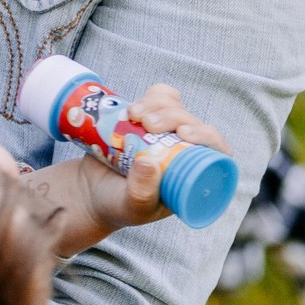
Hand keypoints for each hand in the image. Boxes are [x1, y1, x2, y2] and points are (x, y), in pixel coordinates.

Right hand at [74, 83, 230, 233]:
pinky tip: (133, 108)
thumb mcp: (132, 207)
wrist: (89, 193)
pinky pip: (157, 99)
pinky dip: (149, 97)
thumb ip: (140, 192)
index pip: (215, 151)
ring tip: (133, 114)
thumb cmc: (117, 207)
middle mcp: (182, 152)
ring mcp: (164, 134)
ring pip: (174, 106)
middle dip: (173, 116)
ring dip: (158, 103)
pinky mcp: (145, 119)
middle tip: (147, 123)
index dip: (207, 135)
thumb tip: (149, 162)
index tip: (184, 132)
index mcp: (192, 176)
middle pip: (191, 122)